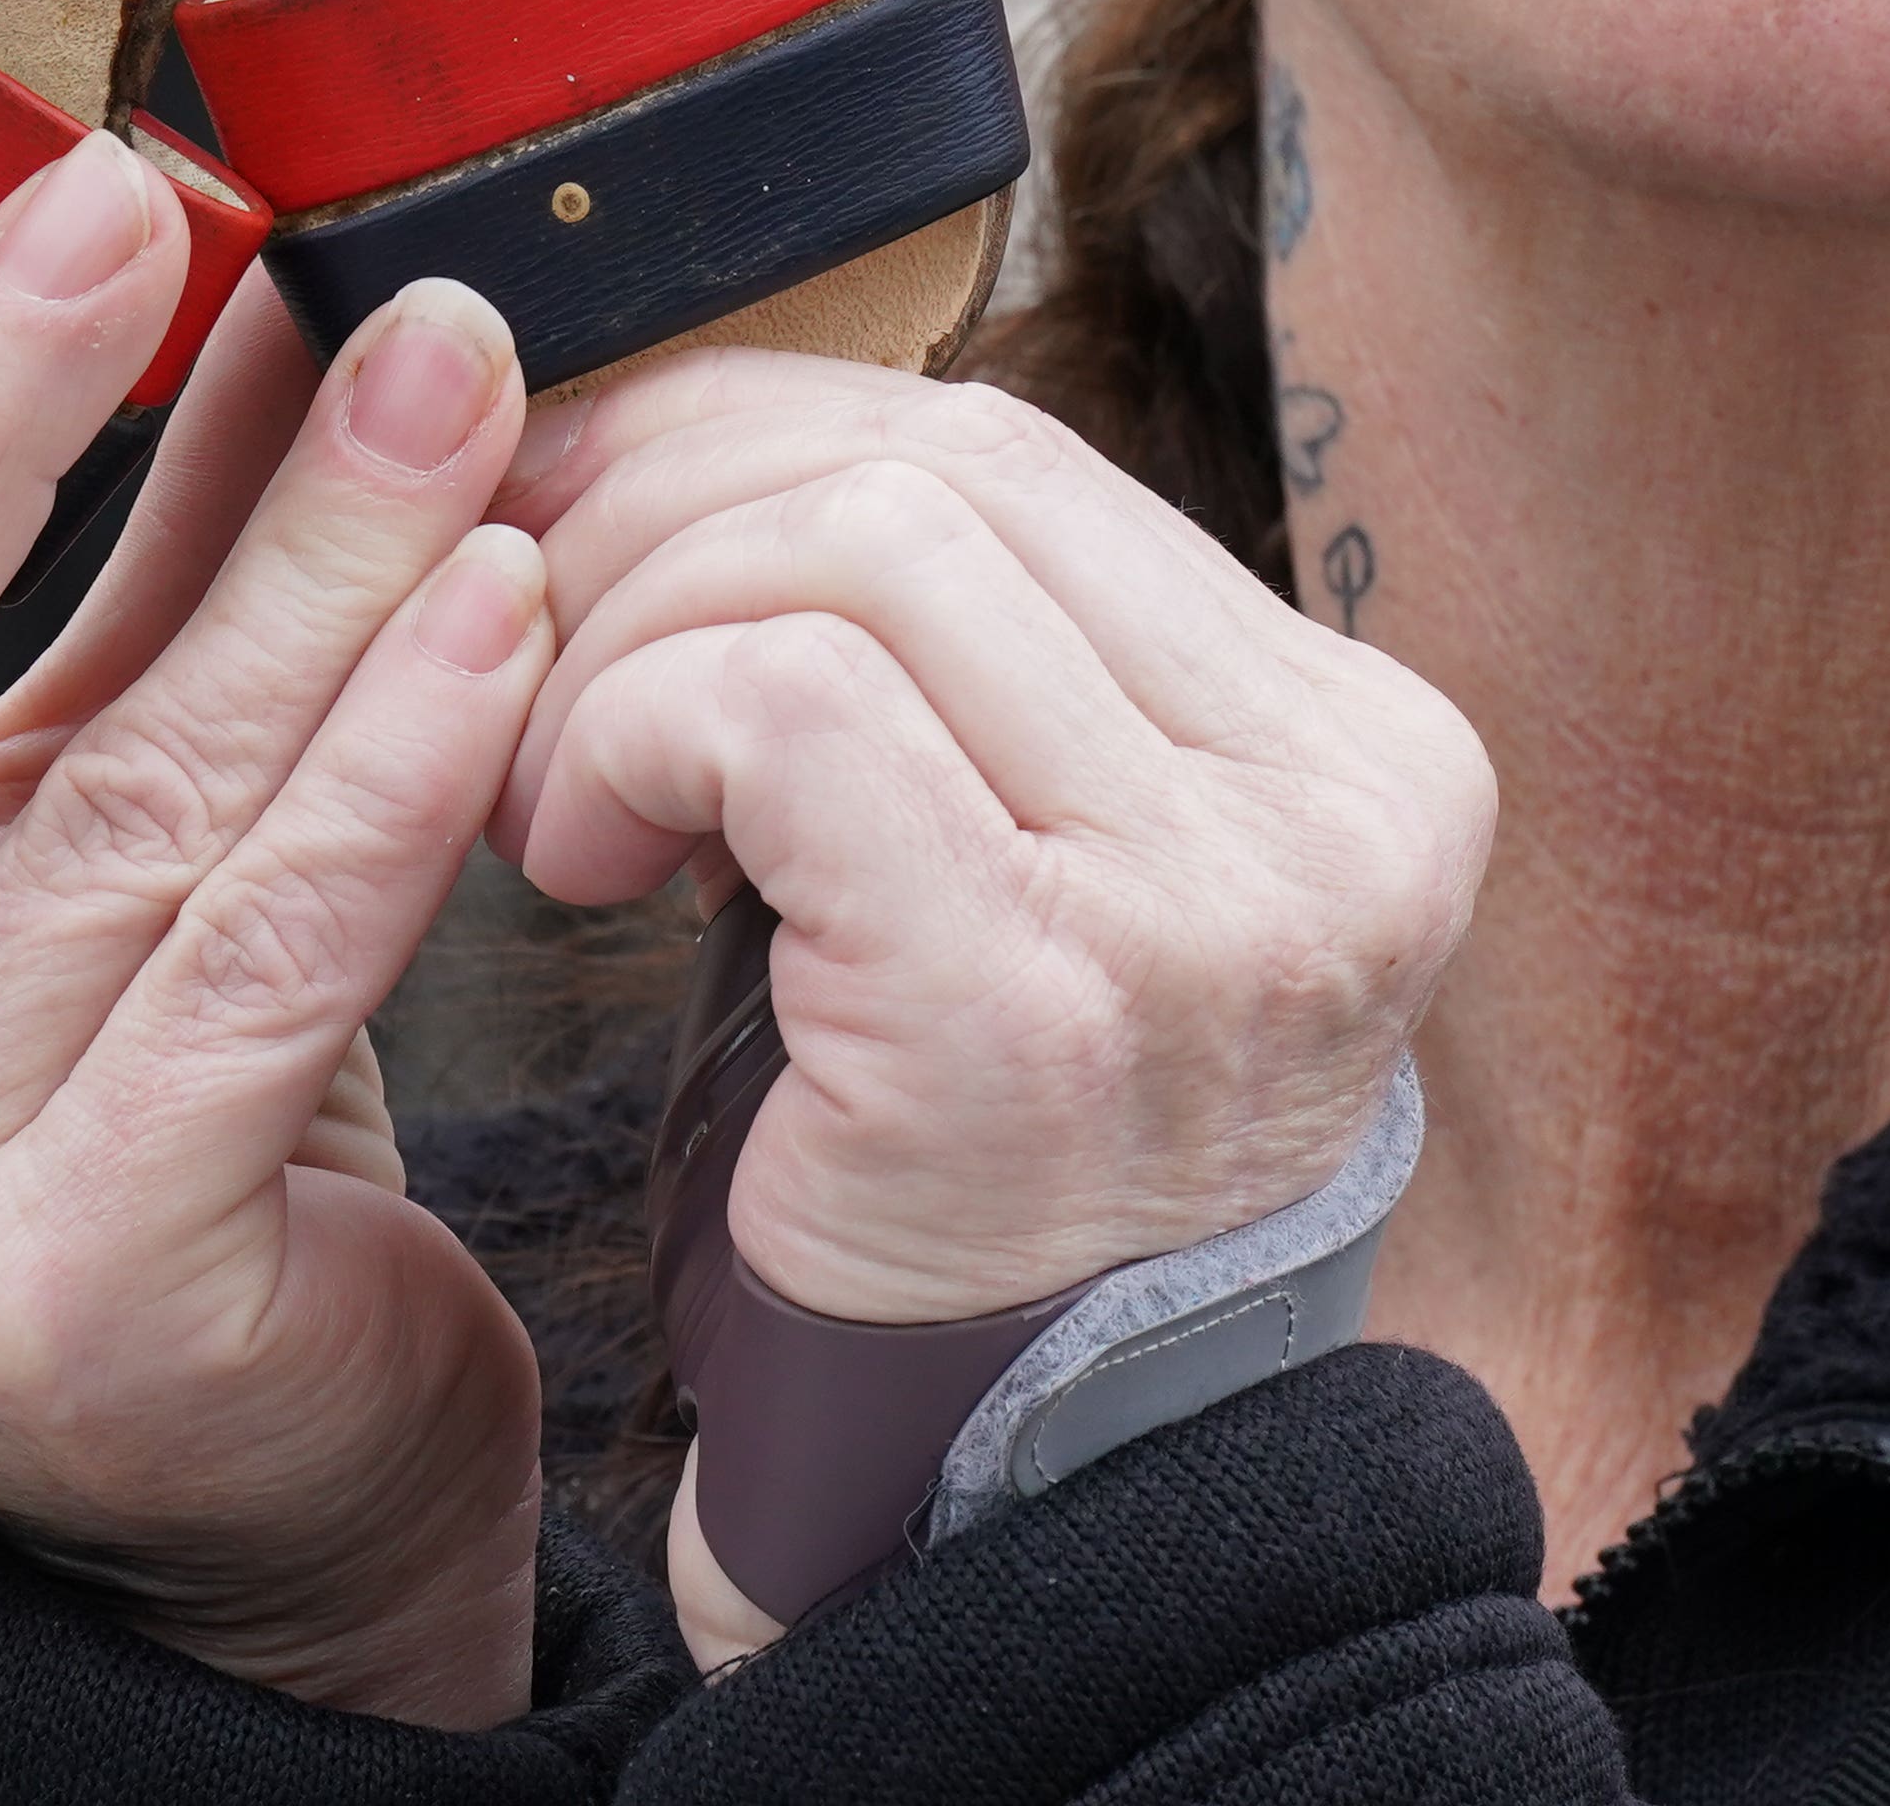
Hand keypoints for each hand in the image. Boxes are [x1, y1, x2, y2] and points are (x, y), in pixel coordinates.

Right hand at [0, 140, 562, 1725]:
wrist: (259, 1475)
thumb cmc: (128, 1080)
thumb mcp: (42, 804)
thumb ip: (104, 552)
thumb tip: (203, 225)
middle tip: (128, 205)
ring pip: (99, 798)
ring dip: (304, 544)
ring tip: (443, 363)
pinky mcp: (74, 1301)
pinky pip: (261, 958)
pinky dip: (398, 754)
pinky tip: (499, 602)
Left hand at [491, 354, 1497, 1655]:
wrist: (972, 1497)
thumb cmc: (967, 1155)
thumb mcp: (1037, 847)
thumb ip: (962, 638)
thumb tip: (698, 393)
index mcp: (1363, 750)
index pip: (1022, 456)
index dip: (763, 438)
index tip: (593, 505)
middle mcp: (1344, 817)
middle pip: (943, 470)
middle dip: (676, 508)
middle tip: (526, 628)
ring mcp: (1216, 914)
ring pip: (857, 554)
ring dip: (633, 633)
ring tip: (559, 783)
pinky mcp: (1040, 1009)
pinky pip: (780, 706)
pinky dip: (628, 730)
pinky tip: (582, 855)